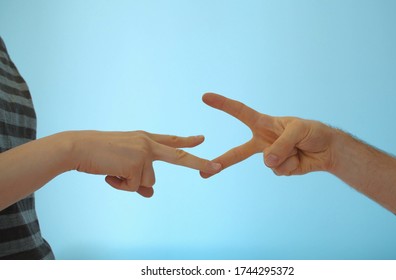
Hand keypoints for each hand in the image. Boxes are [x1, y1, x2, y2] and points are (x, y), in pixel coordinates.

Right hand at [69, 130, 221, 196]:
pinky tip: (109, 174)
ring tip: (112, 170)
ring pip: (147, 182)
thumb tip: (151, 194)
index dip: (187, 140)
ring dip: (129, 183)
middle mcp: (148, 144)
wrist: (78, 148)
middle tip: (217, 167)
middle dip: (199, 163)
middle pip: (179, 156)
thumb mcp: (122, 165)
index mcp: (145, 138)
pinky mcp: (137, 164)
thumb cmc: (98, 154)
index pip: (170, 140)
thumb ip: (139, 178)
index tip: (202, 139)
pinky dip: (121, 186)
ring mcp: (144, 153)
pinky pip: (135, 187)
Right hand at [200, 93, 335, 177]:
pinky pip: (280, 171)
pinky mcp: (279, 168)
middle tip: (205, 171)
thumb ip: (281, 145)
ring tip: (298, 149)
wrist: (328, 149)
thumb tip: (267, 163)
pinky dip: (292, 166)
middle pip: (239, 152)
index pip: (241, 113)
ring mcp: (271, 156)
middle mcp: (263, 140)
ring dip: (287, 157)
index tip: (206, 97)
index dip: (223, 105)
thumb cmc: (312, 132)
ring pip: (270, 162)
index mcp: (264, 124)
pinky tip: (299, 159)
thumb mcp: (298, 131)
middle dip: (223, 161)